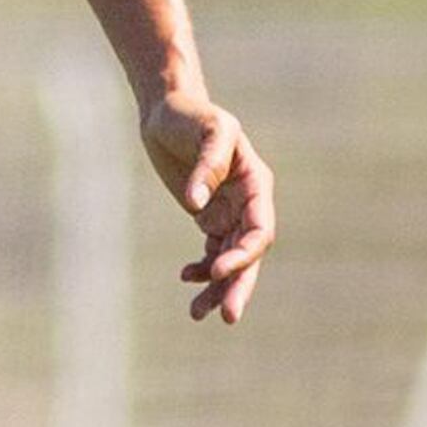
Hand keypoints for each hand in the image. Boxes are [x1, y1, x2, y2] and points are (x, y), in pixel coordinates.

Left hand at [142, 89, 274, 322]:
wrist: (168, 109)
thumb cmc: (192, 115)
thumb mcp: (207, 130)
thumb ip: (207, 164)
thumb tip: (196, 205)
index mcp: (256, 184)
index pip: (258, 230)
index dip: (243, 254)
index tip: (219, 271)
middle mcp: (248, 202)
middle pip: (248, 253)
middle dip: (238, 285)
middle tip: (225, 317)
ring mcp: (230, 211)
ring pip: (230, 258)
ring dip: (218, 286)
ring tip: (198, 314)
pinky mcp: (210, 215)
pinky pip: (212, 250)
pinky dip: (202, 268)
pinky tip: (186, 278)